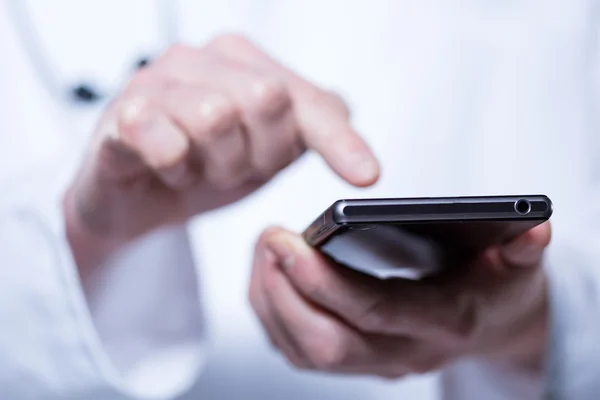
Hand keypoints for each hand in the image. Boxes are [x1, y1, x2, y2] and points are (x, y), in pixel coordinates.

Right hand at [64, 34, 379, 275]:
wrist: (138, 197)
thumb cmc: (203, 167)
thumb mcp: (267, 154)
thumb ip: (308, 132)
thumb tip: (350, 119)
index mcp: (246, 63)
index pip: (307, 97)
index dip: (339, 139)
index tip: (365, 176)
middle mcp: (204, 60)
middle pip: (267, 98)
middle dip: (259, 153)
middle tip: (234, 168)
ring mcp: (158, 81)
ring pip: (216, 117)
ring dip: (215, 165)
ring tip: (198, 170)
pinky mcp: (121, 115)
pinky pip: (164, 140)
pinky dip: (176, 169)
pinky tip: (168, 170)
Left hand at [250, 222, 550, 377]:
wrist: (490, 325)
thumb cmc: (495, 289)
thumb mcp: (517, 265)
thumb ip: (523, 247)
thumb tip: (533, 227)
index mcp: (441, 322)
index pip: (375, 310)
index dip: (325, 280)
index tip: (288, 241)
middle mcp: (402, 353)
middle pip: (326, 342)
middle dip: (286, 291)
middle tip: (269, 239)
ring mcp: (373, 362)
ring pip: (304, 351)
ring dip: (271, 300)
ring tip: (264, 249)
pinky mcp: (352, 359)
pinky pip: (297, 349)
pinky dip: (272, 312)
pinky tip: (269, 273)